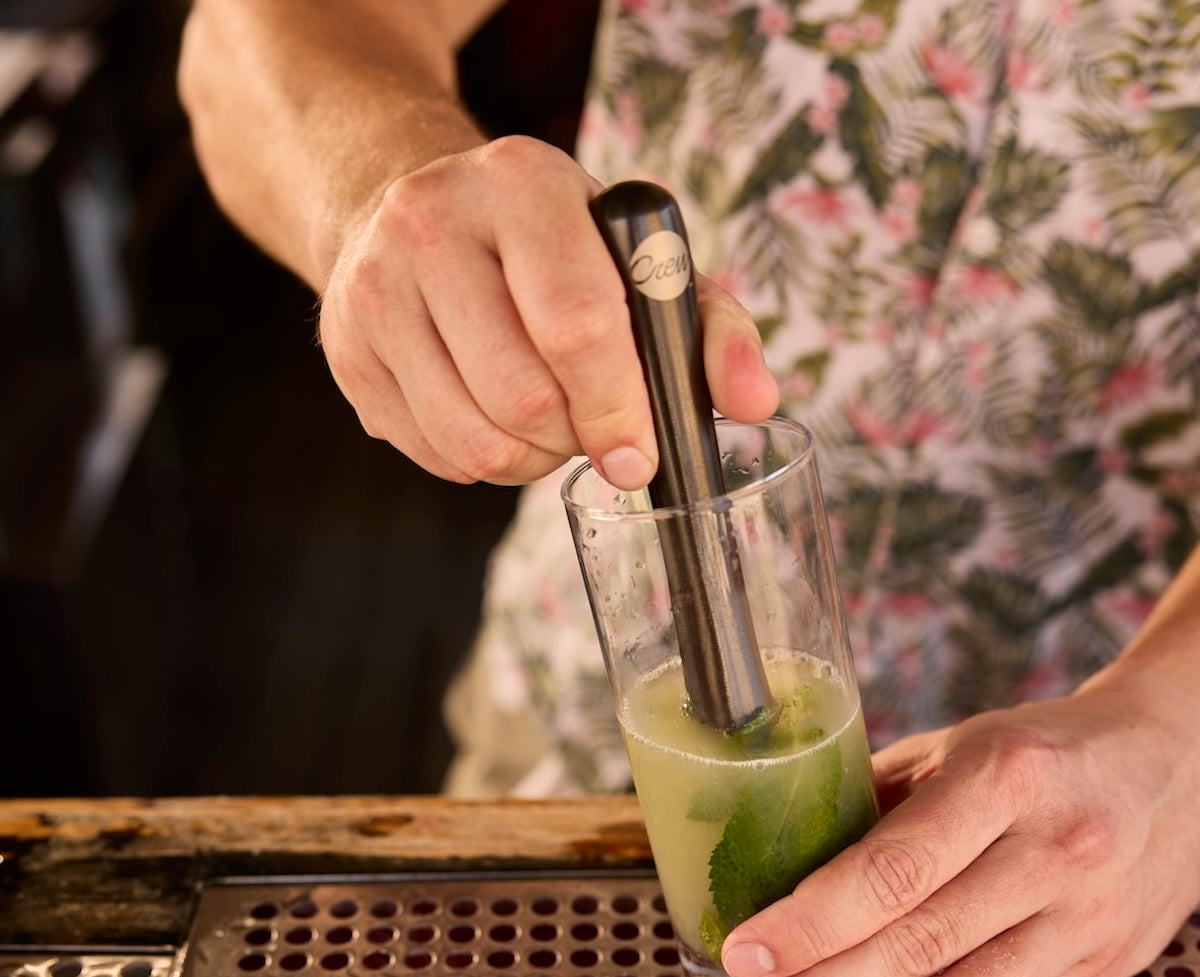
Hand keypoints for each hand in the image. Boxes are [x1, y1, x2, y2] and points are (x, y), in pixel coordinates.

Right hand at [317, 135, 777, 487]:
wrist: (415, 208)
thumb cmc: (549, 246)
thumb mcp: (635, 258)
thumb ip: (708, 325)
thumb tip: (754, 402)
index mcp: (522, 185)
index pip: (577, 322)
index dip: (619, 407)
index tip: (638, 452)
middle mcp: (432, 225)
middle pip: (524, 397)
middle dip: (577, 440)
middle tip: (592, 431)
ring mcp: (375, 290)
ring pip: (476, 441)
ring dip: (531, 461)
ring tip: (547, 427)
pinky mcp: (346, 351)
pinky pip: (436, 455)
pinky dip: (483, 463)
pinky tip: (494, 419)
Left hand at [717, 673, 1199, 976]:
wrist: (1175, 765)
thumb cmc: (1042, 750)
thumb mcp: (954, 745)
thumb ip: (874, 803)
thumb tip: (779, 864)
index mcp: (1004, 775)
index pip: (893, 869)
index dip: (812, 922)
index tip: (747, 949)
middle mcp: (1053, 850)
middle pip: (918, 945)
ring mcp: (1085, 919)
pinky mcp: (1098, 968)